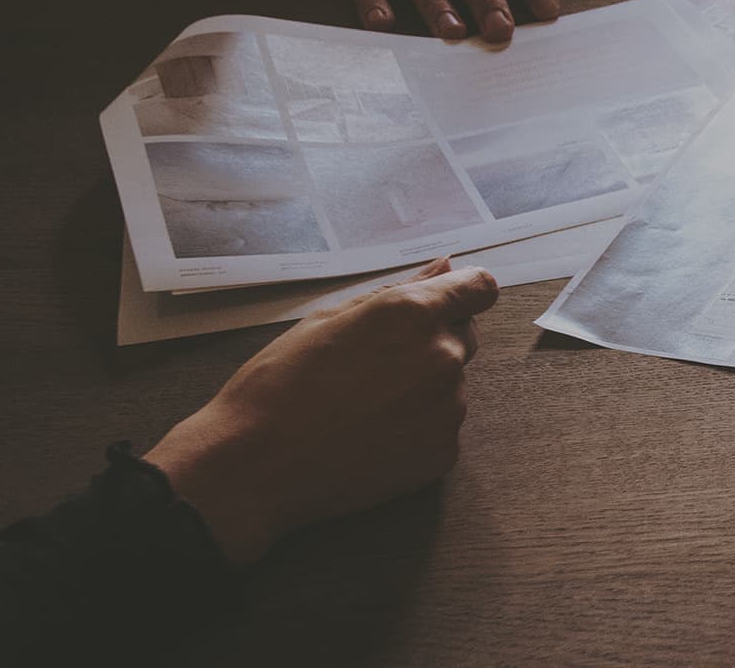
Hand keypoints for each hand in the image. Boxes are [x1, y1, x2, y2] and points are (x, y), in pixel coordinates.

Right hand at [145, 258, 498, 565]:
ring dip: (422, 388)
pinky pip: (441, 428)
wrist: (255, 467)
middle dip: (433, 340)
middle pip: (464, 335)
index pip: (479, 288)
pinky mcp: (443, 453)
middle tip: (375, 364)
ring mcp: (447, 409)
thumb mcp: (329, 319)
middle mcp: (442, 357)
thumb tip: (444, 266)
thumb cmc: (280, 385)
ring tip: (361, 406)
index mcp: (413, 314)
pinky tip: (369, 437)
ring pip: (450, 385)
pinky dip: (416, 429)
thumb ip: (398, 291)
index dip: (464, 292)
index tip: (447, 302)